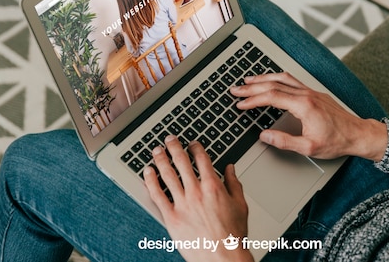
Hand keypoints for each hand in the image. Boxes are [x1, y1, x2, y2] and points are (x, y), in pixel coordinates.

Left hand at [144, 136, 252, 261]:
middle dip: (174, 147)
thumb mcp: (240, 205)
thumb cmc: (233, 236)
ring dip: (160, 159)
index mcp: (213, 186)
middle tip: (169, 139)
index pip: (201, 158)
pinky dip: (151, 181)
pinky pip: (157, 195)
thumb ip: (234, 184)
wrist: (223, 258)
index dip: (195, 147)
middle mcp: (196, 191)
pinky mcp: (171, 217)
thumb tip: (230, 169)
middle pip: (181, 161)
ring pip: (167, 174)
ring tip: (156, 151)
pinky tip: (147, 173)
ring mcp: (182, 204)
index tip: (192, 144)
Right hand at [230, 72, 387, 161]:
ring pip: (282, 79)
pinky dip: (277, 78)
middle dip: (252, 87)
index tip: (240, 103)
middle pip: (273, 85)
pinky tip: (272, 79)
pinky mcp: (314, 93)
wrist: (359, 134)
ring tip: (248, 81)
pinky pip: (292, 80)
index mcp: (304, 105)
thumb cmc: (337, 142)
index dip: (253, 100)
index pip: (271, 97)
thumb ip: (284, 141)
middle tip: (236, 89)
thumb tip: (264, 135)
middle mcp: (306, 94)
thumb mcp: (308, 147)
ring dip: (263, 79)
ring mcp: (311, 91)